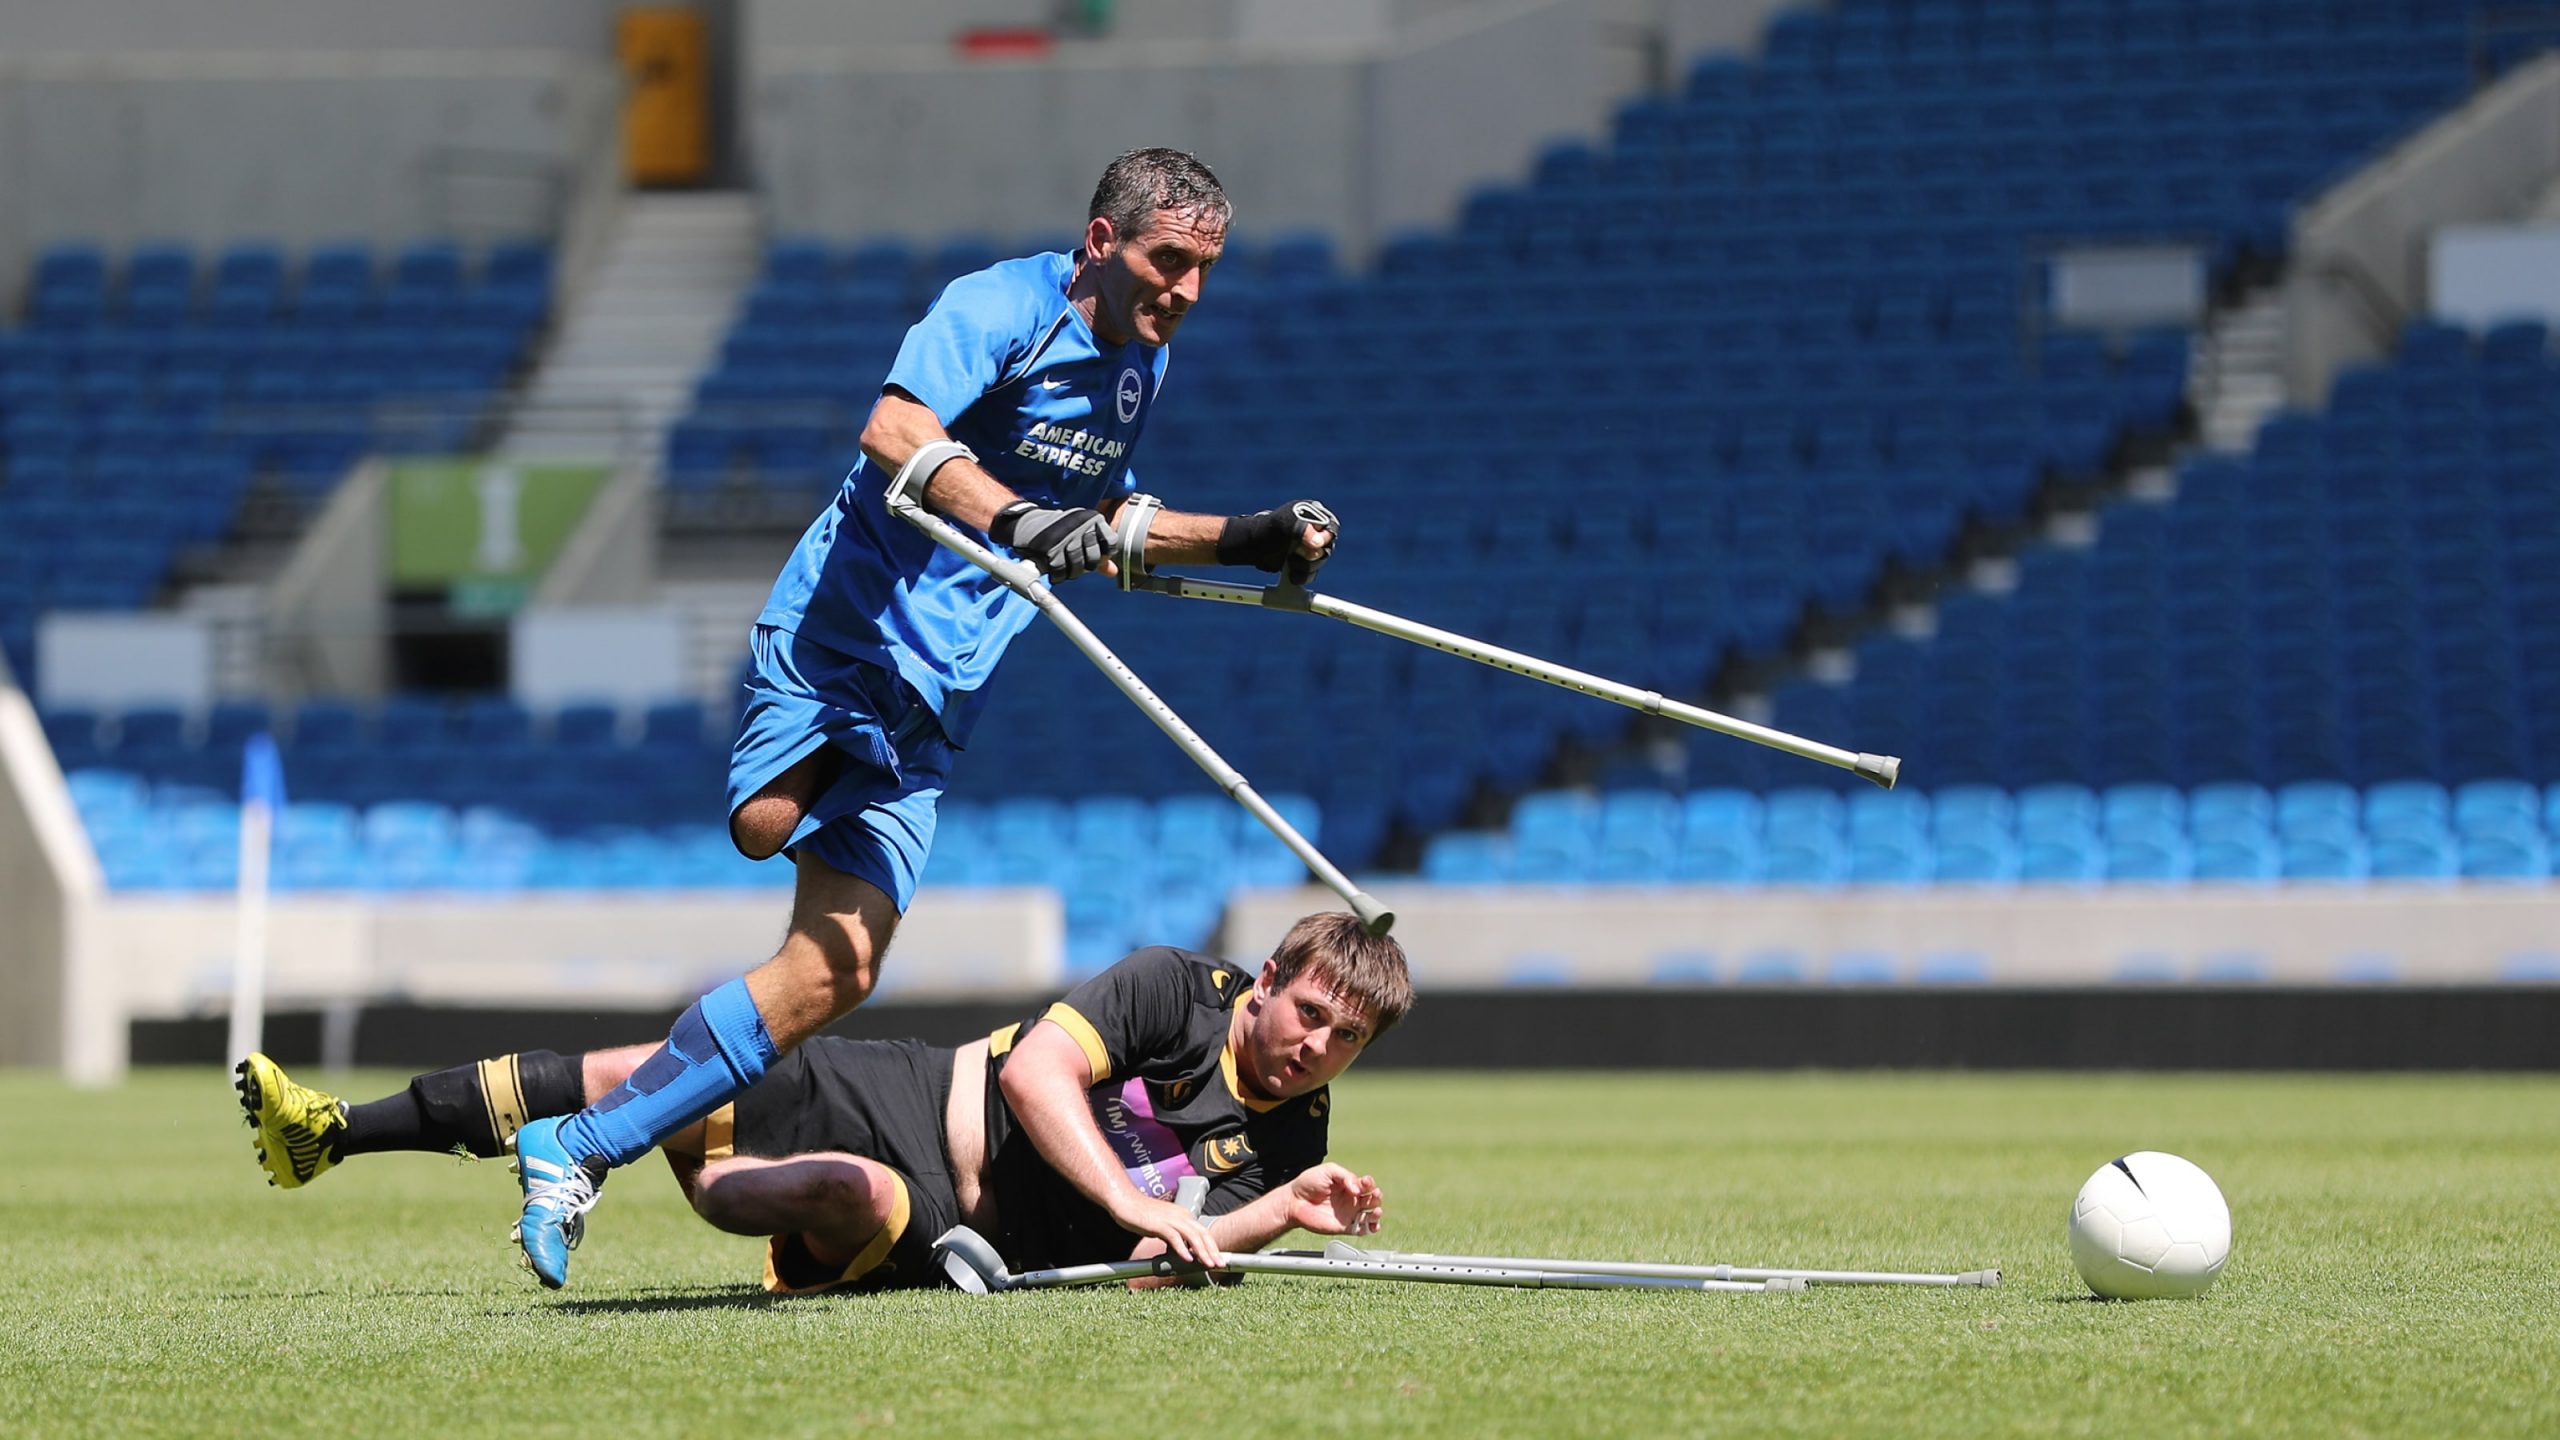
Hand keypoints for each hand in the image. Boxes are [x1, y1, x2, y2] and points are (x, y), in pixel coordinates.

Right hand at [991, 500, 1118, 581]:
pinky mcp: (1050, 549)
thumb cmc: (1056, 530)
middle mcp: (1081, 525)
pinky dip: (1058, 575)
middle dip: (1085, 567)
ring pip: (1078, 567)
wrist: (1025, 522)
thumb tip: (1113, 572)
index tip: (1091, 556)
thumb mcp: (1080, 534)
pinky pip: (1060, 571)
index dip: (1104, 555)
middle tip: (1074, 563)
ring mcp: (1066, 537)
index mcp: (1092, 518)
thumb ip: (1098, 551)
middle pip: (1095, 559)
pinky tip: (1054, 571)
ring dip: (1070, 572)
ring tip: (1063, 567)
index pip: (1111, 543)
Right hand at [1111, 1193, 1225, 1268]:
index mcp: (1184, 1216)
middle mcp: (1181, 1215)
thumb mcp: (1163, 1226)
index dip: (1212, 1247)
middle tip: (1221, 1264)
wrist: (1125, 1201)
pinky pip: (1174, 1237)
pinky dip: (1182, 1248)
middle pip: (1202, 1234)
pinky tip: (1187, 1259)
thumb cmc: (1142, 1214)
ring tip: (1208, 1264)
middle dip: (1213, 1251)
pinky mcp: (1159, 1224)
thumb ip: (1174, 1236)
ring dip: (1202, 1251)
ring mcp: (1171, 1219)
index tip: (1218, 1260)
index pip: (1203, 1232)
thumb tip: (1183, 1251)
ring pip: (1192, 1236)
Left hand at [1218, 499, 1339, 583]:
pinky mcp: (1302, 563)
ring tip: (1290, 561)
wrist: (1251, 545)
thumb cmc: (1266, 529)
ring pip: (1319, 563)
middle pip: (1327, 548)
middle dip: (1312, 555)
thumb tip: (1318, 543)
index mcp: (1313, 516)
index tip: (1313, 544)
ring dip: (1306, 566)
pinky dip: (1301, 576)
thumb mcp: (1283, 524)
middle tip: (1297, 553)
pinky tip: (1290, 572)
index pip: (1331, 529)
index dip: (1325, 539)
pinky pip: (1310, 574)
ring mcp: (1309, 548)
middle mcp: (1314, 532)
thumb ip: (1302, 529)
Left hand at [1283, 1163, 1383, 1236]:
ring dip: (1377, 1214)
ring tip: (1376, 1211)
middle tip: (1374, 1194)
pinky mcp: (1344, 1227)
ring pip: (1370, 1215)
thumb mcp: (1328, 1171)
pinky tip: (1371, 1226)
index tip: (1365, 1182)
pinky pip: (1361, 1230)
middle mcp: (1351, 1200)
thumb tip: (1358, 1189)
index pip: (1366, 1185)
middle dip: (1377, 1196)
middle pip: (1372, 1199)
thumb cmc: (1308, 1183)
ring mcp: (1348, 1214)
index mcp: (1348, 1185)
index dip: (1369, 1183)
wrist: (1293, 1201)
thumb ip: (1346, 1176)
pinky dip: (1370, 1229)